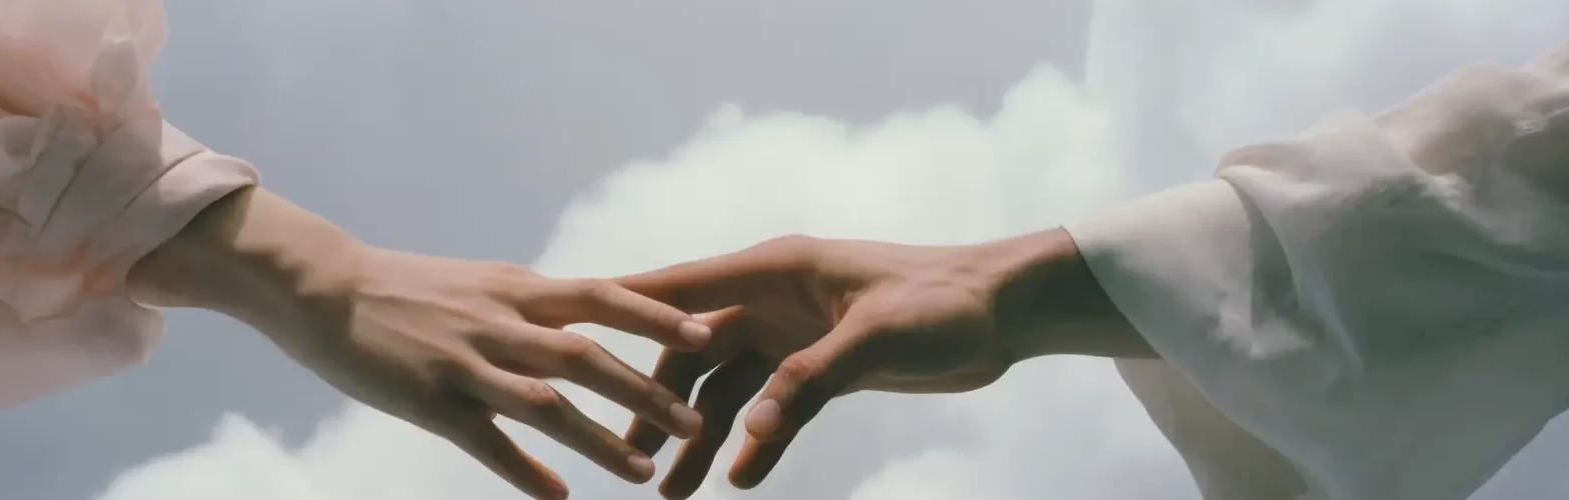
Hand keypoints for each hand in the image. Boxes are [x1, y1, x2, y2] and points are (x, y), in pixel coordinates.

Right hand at [267, 248, 714, 498]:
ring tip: (645, 475)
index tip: (709, 332)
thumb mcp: (481, 283)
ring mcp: (465, 363)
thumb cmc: (407, 287)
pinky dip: (526, 473)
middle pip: (587, 356)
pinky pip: (488, 444)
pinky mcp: (430, 402)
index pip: (602, 295)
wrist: (323, 286)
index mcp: (516, 288)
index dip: (657, 316)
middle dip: (646, 392)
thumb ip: (533, 303)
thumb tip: (590, 310)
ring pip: (547, 405)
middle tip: (698, 423)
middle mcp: (498, 322)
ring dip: (601, 441)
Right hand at [614, 230, 1139, 497]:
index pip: (681, 289)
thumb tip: (750, 431)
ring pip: (725, 389)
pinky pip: (770, 409)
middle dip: (656, 403)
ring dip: (698, 435)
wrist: (1006, 312)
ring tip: (669, 491)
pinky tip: (737, 481)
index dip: (622, 309)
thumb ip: (810, 382)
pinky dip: (754, 443)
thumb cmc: (946, 303)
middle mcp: (773, 299)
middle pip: (690, 352)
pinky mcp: (820, 366)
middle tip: (623, 458)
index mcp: (776, 271)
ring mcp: (794, 334)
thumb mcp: (876, 339)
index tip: (562, 330)